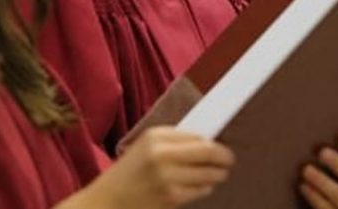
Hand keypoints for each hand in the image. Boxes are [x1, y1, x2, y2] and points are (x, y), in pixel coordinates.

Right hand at [61, 126, 233, 208]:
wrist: (108, 201)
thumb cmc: (130, 174)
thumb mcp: (147, 147)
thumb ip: (175, 142)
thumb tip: (210, 142)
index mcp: (156, 136)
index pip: (198, 136)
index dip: (215, 142)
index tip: (222, 147)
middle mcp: (162, 153)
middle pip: (209, 152)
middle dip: (225, 158)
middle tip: (229, 161)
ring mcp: (167, 176)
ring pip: (208, 173)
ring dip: (217, 175)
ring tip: (218, 175)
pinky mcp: (171, 196)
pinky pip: (200, 190)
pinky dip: (205, 188)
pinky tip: (201, 187)